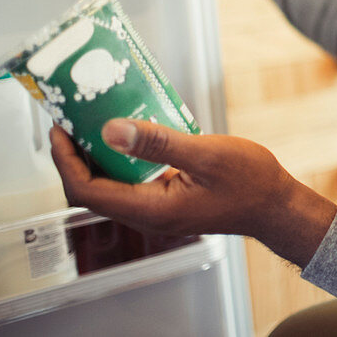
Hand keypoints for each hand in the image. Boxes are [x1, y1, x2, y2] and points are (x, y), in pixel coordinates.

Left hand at [50, 120, 336, 266]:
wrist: (276, 205)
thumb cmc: (251, 182)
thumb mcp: (207, 154)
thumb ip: (158, 143)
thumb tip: (110, 130)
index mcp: (152, 209)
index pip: (89, 191)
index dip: (66, 162)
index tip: (60, 130)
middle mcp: (148, 215)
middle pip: (92, 191)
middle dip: (74, 157)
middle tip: (71, 120)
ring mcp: (157, 210)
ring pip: (110, 186)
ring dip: (96, 157)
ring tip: (93, 122)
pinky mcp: (167, 201)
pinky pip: (131, 183)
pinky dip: (120, 159)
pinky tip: (128, 135)